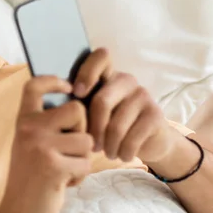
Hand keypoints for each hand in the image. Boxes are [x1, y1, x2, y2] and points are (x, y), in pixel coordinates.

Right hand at [0, 76, 93, 212]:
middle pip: (77, 110)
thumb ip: (48, 125)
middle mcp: (28, 129)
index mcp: (23, 121)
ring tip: (63, 169)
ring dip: (82, 158)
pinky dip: (79, 176)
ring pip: (86, 140)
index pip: (34, 85)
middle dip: (83, 131)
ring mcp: (39, 147)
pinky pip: (85, 163)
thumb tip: (80, 103)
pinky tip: (62, 182)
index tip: (68, 87)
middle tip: (69, 151)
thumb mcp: (31, 145)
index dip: (53, 79)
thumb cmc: (32, 178)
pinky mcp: (52, 167)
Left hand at [73, 48, 174, 162]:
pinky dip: (123, 152)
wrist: (147, 142)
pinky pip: (131, 138)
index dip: (86, 72)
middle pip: (101, 102)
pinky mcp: (156, 114)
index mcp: (108, 76)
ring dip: (108, 146)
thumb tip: (57, 111)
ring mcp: (143, 95)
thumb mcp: (93, 114)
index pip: (100, 57)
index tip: (77, 93)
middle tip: (92, 146)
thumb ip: (79, 106)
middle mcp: (126, 81)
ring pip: (115, 126)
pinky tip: (122, 155)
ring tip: (107, 153)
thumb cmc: (109, 127)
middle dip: (93, 130)